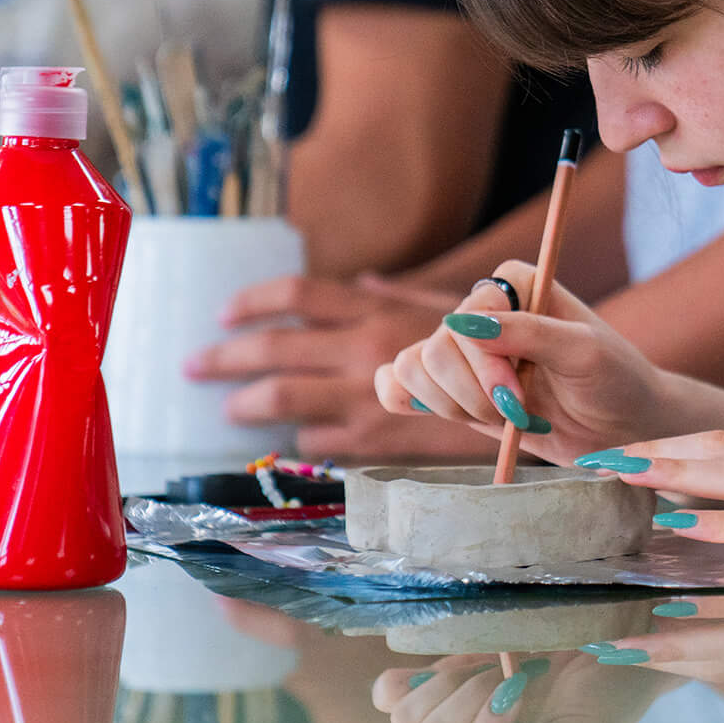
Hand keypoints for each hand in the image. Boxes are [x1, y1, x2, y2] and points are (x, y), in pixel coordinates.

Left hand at [188, 272, 491, 461]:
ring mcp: (368, 397)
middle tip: (194, 365)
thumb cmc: (489, 345)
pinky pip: (320, 440)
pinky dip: (301, 437)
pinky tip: (296, 437)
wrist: (530, 399)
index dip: (253, 302)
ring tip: (229, 408)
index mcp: (378, 309)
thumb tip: (364, 282)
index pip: (298, 294)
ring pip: (282, 399)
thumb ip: (398, 294)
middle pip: (274, 348)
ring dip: (246, 404)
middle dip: (223, 357)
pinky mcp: (378, 441)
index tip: (224, 313)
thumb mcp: (446, 307)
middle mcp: (365, 349)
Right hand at [373, 261, 681, 461]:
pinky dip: (408, 402)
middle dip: (472, 396)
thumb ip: (531, 334)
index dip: (484, 364)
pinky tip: (445, 413)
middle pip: (434, 350)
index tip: (519, 395)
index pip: (467, 316)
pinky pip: (397, 386)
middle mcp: (483, 310)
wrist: (621, 427)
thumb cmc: (615, 381)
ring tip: (501, 418)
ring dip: (452, 407)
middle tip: (518, 414)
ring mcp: (463, 350)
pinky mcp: (452, 388)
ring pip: (412, 370)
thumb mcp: (585, 353)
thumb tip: (464, 322)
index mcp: (515, 284)